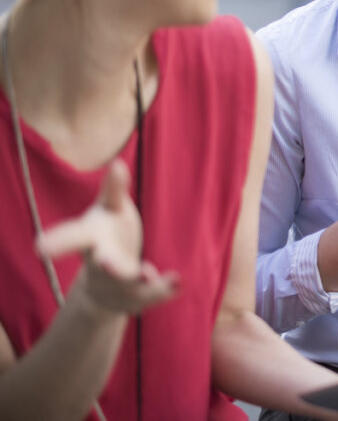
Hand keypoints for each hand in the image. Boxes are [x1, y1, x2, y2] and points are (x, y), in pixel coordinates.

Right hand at [36, 159, 178, 313]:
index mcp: (91, 238)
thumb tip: (118, 163)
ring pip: (129, 282)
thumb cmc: (104, 234)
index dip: (58, 242)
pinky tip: (178, 281)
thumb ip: (113, 191)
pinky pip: (151, 292)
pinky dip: (164, 287)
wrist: (102, 288)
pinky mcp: (137, 293)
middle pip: (102, 265)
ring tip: (148, 274)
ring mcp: (119, 281)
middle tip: (104, 263)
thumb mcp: (108, 210)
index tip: (40, 248)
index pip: (74, 238)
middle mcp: (102, 262)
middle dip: (106, 264)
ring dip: (138, 279)